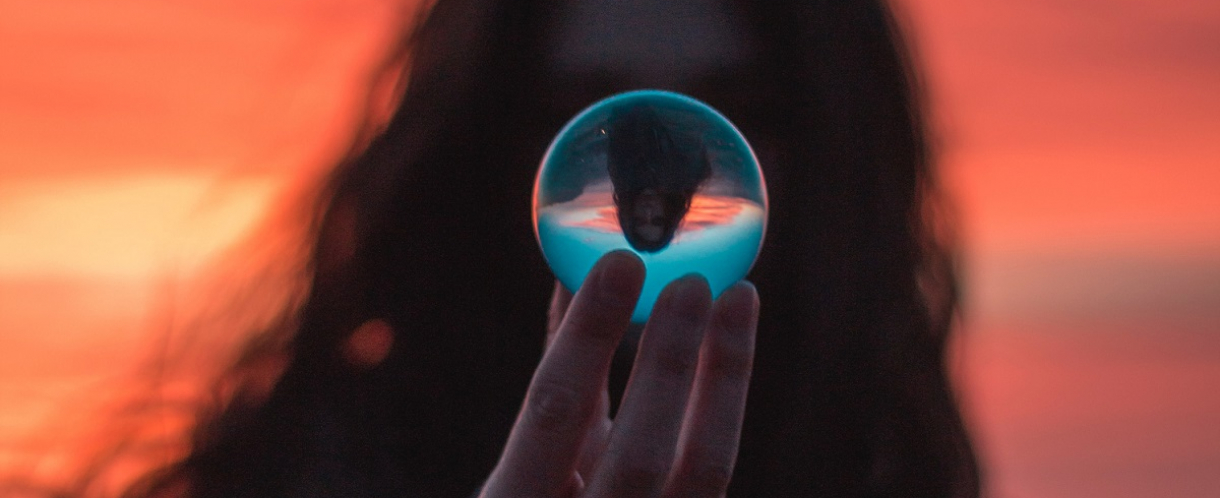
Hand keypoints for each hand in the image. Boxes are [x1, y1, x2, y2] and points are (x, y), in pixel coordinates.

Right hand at [481, 250, 759, 496]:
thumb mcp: (529, 459)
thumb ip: (559, 379)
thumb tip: (574, 277)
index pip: (555, 414)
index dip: (587, 338)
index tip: (618, 263)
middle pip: (640, 452)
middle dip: (670, 362)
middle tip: (694, 280)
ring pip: (701, 467)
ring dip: (724, 378)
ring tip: (739, 299)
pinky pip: (714, 470)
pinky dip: (726, 404)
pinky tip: (734, 350)